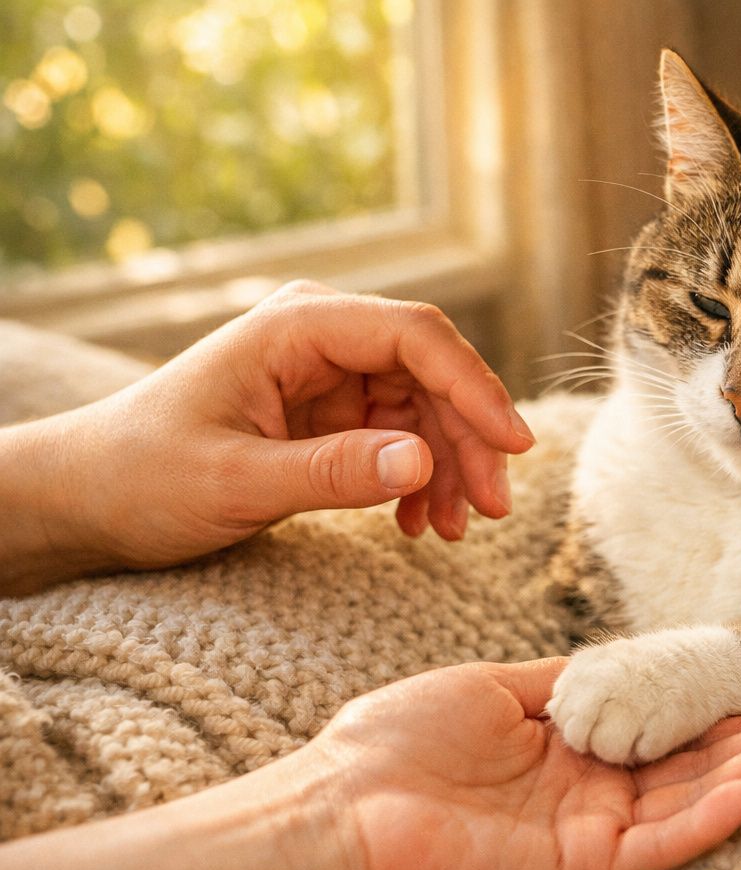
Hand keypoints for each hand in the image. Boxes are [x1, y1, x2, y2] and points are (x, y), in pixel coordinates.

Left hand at [0, 660, 740, 869]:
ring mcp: (587, 833)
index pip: (661, 731)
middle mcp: (587, 795)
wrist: (338, 807)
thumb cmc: (395, 743)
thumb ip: (564, 681)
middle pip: (691, 769)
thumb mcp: (492, 687)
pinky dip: (714, 812)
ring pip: (690, 803)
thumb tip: (617, 659)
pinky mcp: (580, 865)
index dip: (713, 710)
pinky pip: (661, 839)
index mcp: (566, 751)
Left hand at [16, 281, 532, 585]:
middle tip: (493, 510)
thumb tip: (423, 462)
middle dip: (469, 441)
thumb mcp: (235, 482)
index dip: (474, 387)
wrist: (90, 499)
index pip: (414, 337)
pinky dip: (420, 481)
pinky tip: (417, 526)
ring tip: (451, 531)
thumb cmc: (142, 478)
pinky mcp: (332, 414)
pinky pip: (401, 438)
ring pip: (427, 410)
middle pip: (433, 374)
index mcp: (295, 327)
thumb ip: (331, 472)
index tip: (511, 447)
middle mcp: (321, 339)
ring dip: (449, 469)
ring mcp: (330, 375)